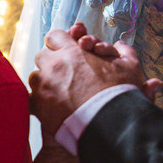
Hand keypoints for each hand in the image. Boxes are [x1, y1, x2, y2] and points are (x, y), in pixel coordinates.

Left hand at [30, 24, 160, 134]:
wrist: (109, 126)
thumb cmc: (119, 96)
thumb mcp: (130, 68)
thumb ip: (125, 52)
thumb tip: (120, 45)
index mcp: (72, 51)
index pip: (55, 36)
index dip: (61, 42)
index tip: (67, 51)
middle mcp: (54, 65)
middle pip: (43, 56)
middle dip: (52, 62)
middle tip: (65, 72)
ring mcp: (43, 86)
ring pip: (36, 76)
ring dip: (45, 81)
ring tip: (60, 91)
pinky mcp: (38, 106)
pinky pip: (32, 98)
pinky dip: (39, 100)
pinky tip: (52, 106)